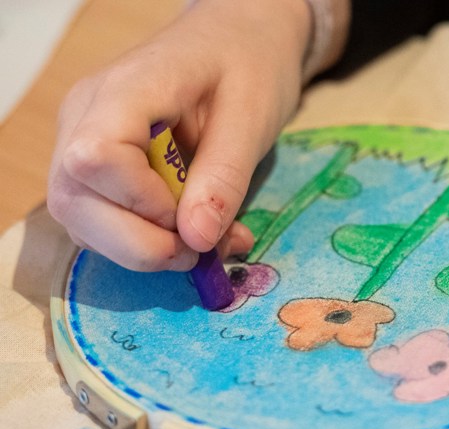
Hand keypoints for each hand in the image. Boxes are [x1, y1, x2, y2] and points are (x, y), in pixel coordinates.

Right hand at [47, 0, 310, 271]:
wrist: (237, 39)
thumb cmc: (247, 64)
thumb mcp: (252, 116)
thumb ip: (224, 177)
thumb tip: (195, 240)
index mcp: (123, 91)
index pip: (95, 159)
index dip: (142, 204)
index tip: (194, 215)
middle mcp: (84, 119)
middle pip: (76, 203)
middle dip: (144, 244)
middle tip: (207, 248)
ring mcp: (83, 145)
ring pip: (85, 223)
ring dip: (150, 249)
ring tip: (212, 239)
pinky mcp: (98, 172)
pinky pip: (105, 222)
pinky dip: (150, 241)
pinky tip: (196, 231)